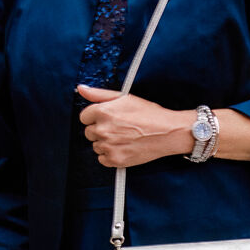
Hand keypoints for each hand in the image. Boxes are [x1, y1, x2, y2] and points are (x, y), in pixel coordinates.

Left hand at [77, 85, 191, 168]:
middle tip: (118, 128)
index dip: (95, 117)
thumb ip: (99, 94)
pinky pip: (102, 159)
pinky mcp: (115, 160)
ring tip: (123, 138)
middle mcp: (103, 129)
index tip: (108, 119)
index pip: (84, 117)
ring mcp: (109, 146)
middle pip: (89, 132)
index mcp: (103, 112)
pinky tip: (123, 148)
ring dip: (105, 143)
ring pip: (96, 146)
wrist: (168, 132)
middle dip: (100, 130)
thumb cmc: (148, 113)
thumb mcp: (124, 97)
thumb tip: (81, 88)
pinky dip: (110, 156)